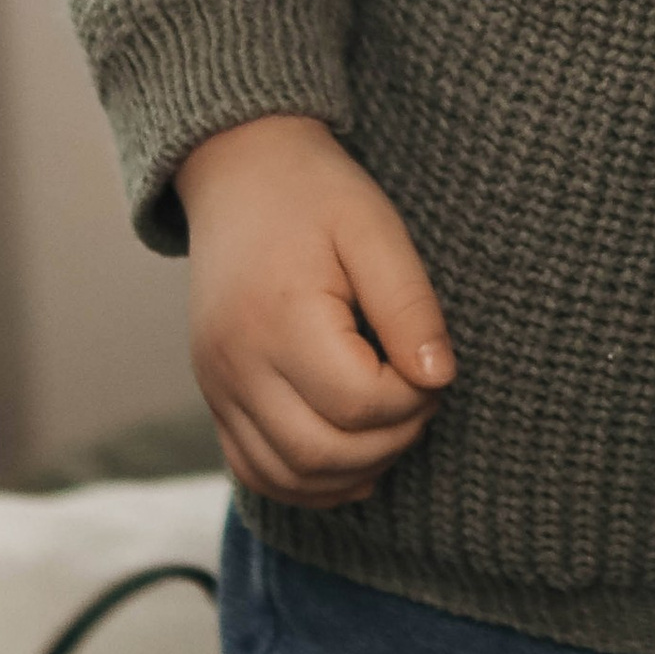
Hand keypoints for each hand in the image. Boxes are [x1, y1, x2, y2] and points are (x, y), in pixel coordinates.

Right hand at [179, 115, 454, 510]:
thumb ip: (410, 306)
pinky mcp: (215, 397)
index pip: (358, 402)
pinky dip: (307, 482)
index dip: (412, 400)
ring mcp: (218, 386)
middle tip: (422, 398)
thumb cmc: (316, 194)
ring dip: (352, 471)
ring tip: (392, 425)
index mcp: (278, 318)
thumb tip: (439, 379)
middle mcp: (236, 364)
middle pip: (321, 452)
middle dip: (391, 441)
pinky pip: (255, 471)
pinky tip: (351, 462)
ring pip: (286, 476)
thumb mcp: (376, 230)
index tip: (434, 367)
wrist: (240, 172)